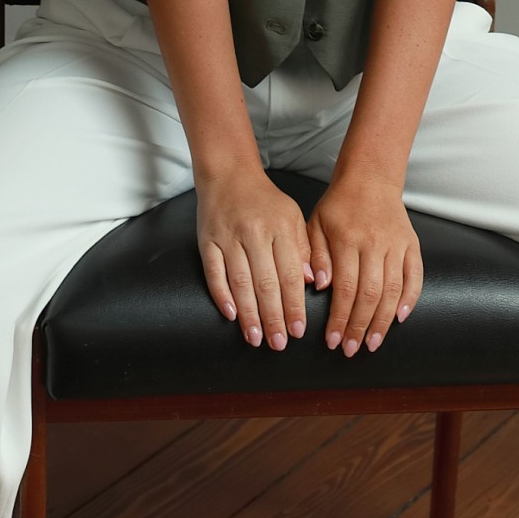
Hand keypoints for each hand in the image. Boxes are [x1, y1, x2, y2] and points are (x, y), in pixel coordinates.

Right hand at [196, 170, 313, 350]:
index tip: (299, 330)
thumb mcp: (292, 216)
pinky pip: (214, 272)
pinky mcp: (207, 241)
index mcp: (280, 227)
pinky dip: (222, 295)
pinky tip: (231, 316)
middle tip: (279, 343)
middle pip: (266, 282)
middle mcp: (254, 233)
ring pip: (240, 282)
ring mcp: (228, 237)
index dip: (294, 305)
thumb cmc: (265, 200)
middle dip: (274, 317)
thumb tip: (311, 282)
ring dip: (249, 314)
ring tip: (256, 338)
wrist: (228, 174)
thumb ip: (303, 248)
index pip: (290, 274)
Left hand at [307, 174, 423, 356]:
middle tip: (351, 350)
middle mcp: (375, 244)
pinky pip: (415, 276)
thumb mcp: (315, 224)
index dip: (340, 318)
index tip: (333, 341)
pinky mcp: (411, 245)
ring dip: (383, 321)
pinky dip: (410, 299)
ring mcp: (396, 245)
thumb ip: (316, 256)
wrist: (370, 179)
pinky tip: (400, 318)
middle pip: (370, 295)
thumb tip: (322, 287)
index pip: (344, 288)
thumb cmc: (338, 206)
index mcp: (348, 239)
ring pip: (393, 290)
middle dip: (359, 327)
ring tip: (372, 343)